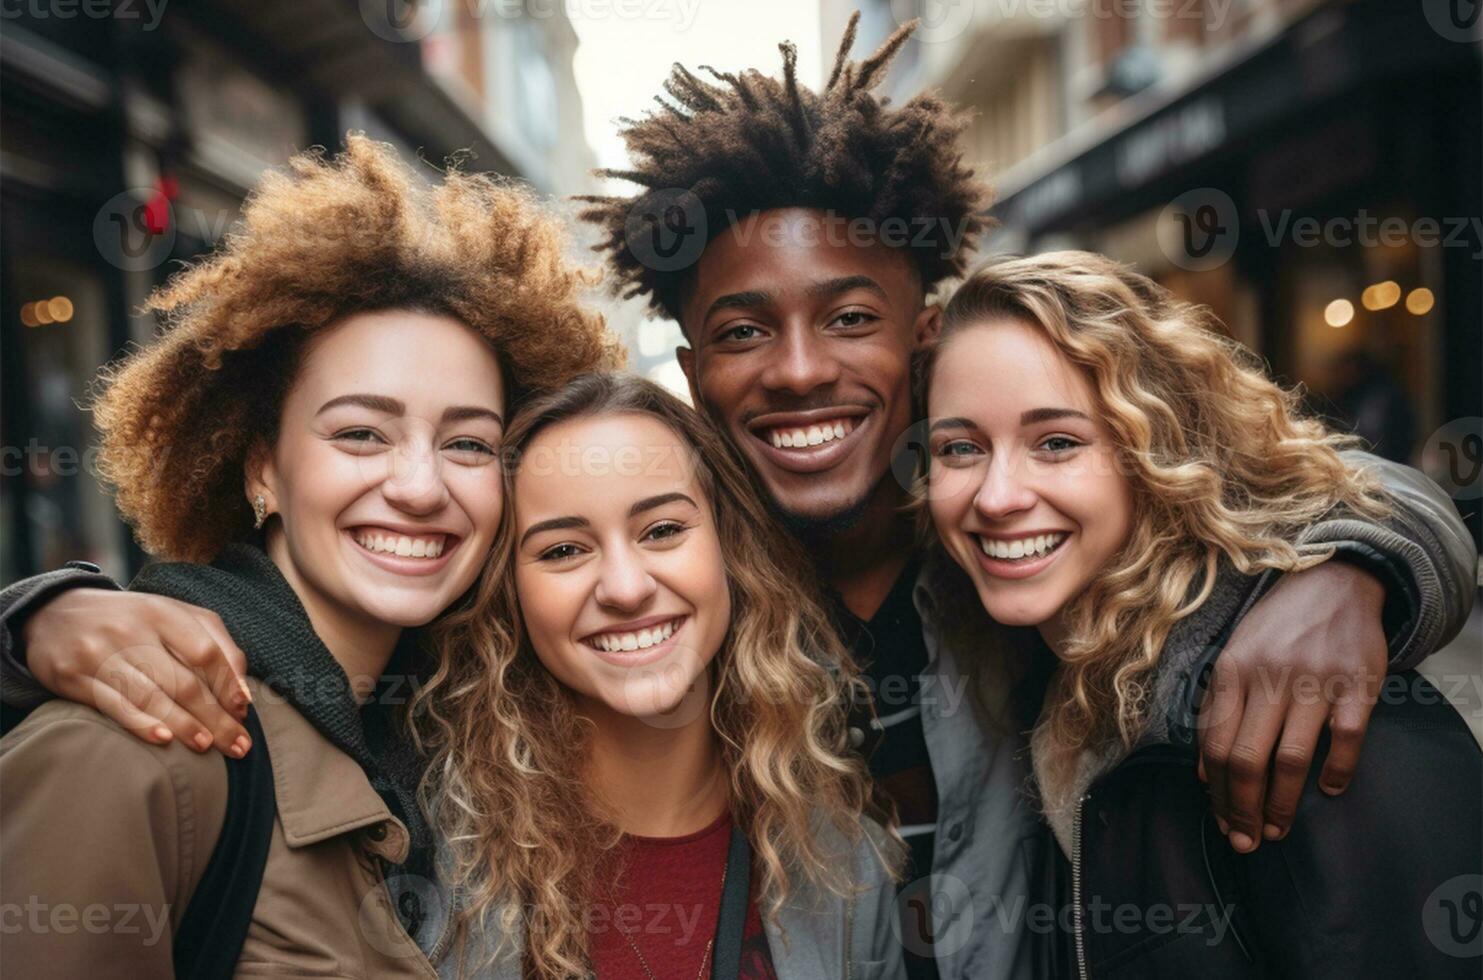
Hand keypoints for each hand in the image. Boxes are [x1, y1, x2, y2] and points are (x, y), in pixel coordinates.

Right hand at [21, 588, 252, 755]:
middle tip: (238, 745)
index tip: (243, 711)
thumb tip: (242, 692)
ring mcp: (102, 654)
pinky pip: (115, 706)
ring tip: (207, 746)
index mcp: (162, 612)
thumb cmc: (132, 620)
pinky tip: (164, 741)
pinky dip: (142, 725)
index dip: (228, 684)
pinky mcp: (76, 678)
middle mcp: (132, 631)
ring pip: (152, 697)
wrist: (56, 614)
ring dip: (185, 726)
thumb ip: (214, 642)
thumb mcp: (172, 615)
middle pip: (183, 682)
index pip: (206, 651)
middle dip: (216, 718)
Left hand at [1197, 561, 1385, 852]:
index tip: (1222, 822)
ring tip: (1278, 829)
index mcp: (1231, 671)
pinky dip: (1337, 771)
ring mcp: (1314, 681)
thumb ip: (1218, 709)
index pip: (1214, 745)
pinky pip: (1345, 738)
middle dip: (1242, 809)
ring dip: (1282, 803)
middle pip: (1246, 759)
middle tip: (1246, 841)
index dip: (1216, 792)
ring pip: (1291, 758)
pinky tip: (1330, 790)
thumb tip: (1203, 773)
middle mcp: (1268, 677)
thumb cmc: (1276, 627)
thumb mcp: (1235, 655)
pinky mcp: (1356, 684)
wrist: (1334, 582)